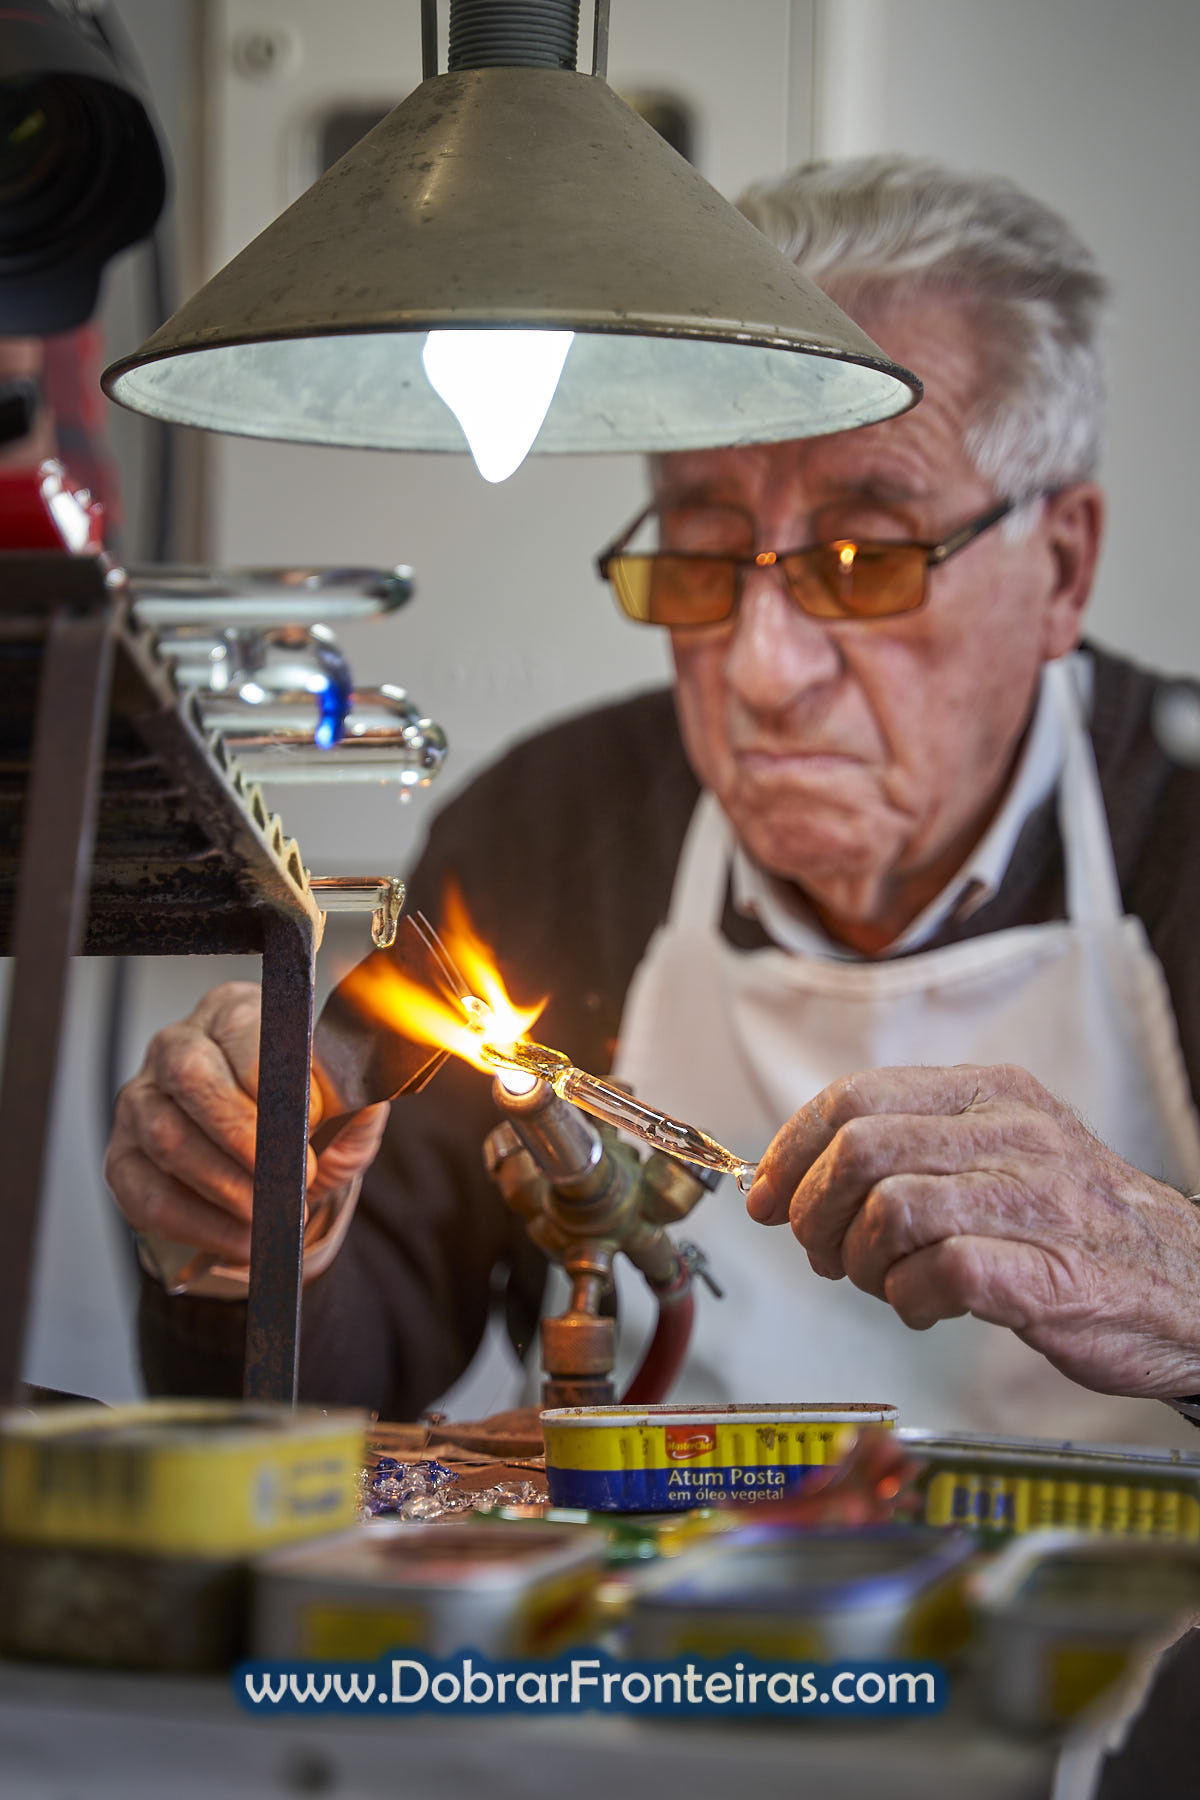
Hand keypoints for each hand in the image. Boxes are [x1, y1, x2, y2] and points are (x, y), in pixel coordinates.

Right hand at [105, 981, 388, 1265]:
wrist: (275, 1170)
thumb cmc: (307, 1121)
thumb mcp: (343, 1105)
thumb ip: (354, 1096)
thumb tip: (356, 1096)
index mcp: (232, 1014)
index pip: (242, 1033)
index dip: (273, 1081)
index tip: (307, 1124)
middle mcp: (176, 1046)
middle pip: (191, 1076)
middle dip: (242, 1134)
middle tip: (285, 1177)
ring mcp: (140, 1101)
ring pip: (168, 1139)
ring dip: (226, 1187)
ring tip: (269, 1214)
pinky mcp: (122, 1159)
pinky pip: (149, 1195)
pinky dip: (200, 1225)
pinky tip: (240, 1239)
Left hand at [745, 1062, 1199, 1400]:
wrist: (1191, 1285)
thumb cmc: (1080, 1225)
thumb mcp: (1003, 1152)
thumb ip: (915, 1149)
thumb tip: (800, 1175)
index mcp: (989, 1095)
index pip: (853, 1096)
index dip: (791, 1149)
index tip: (767, 1193)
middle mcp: (1011, 1135)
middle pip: (859, 1149)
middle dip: (814, 1209)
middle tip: (822, 1250)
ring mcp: (1032, 1203)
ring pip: (890, 1208)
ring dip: (860, 1261)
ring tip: (880, 1281)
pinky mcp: (1047, 1275)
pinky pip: (939, 1274)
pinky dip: (907, 1300)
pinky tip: (923, 1308)